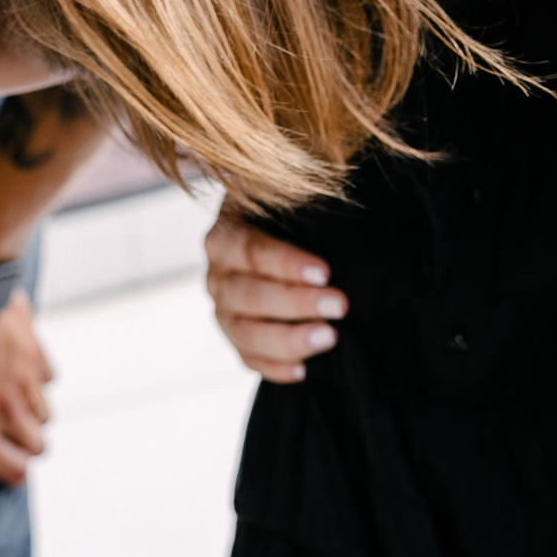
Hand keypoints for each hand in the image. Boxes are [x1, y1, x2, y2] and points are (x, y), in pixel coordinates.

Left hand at [0, 290, 53, 485]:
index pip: (15, 473)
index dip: (9, 473)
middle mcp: (6, 409)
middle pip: (38, 447)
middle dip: (23, 446)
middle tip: (0, 434)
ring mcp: (25, 379)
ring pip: (45, 414)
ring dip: (30, 414)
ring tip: (5, 404)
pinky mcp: (35, 351)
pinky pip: (48, 378)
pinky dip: (35, 380)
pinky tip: (14, 371)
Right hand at [204, 212, 346, 383]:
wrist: (276, 234)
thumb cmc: (291, 212)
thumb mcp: (288, 195)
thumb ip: (303, 197)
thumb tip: (335, 186)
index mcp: (226, 234)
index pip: (251, 250)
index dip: (286, 263)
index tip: (324, 271)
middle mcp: (217, 275)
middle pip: (250, 295)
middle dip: (296, 303)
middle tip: (339, 305)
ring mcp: (223, 310)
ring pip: (245, 333)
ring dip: (287, 339)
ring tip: (328, 337)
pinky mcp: (235, 337)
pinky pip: (248, 358)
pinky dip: (274, 367)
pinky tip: (303, 370)